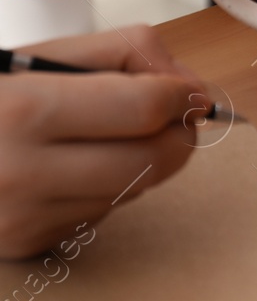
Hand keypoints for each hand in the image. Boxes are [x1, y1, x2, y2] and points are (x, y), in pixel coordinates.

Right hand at [0, 26, 207, 257]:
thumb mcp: (44, 54)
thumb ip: (126, 54)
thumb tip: (191, 88)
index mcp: (24, 110)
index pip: (145, 109)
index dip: (181, 96)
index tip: (186, 91)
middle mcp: (21, 172)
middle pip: (154, 160)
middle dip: (178, 134)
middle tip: (172, 117)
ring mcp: (23, 219)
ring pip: (135, 190)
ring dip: (141, 162)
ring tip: (103, 136)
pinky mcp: (27, 246)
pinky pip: (102, 215)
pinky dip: (105, 190)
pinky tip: (71, 169)